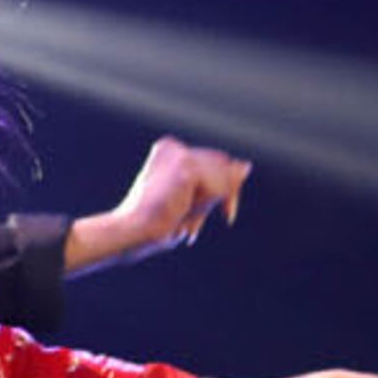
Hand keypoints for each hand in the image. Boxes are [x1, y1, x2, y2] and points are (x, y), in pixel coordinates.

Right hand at [75, 137, 252, 270]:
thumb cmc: (155, 223)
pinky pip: (220, 188)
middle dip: (224, 193)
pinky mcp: (185, 169)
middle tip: (219, 217)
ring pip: (223, 177)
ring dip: (216, 202)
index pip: (212, 162)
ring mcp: (179, 155)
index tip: (225, 214)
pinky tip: (189, 213)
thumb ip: (217, 184)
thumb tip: (246, 166)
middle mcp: (173, 146)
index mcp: (168, 150)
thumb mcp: (193, 201)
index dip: (223, 187)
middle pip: (222, 165)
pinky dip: (213, 205)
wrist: (131, 231)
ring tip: (190, 220)